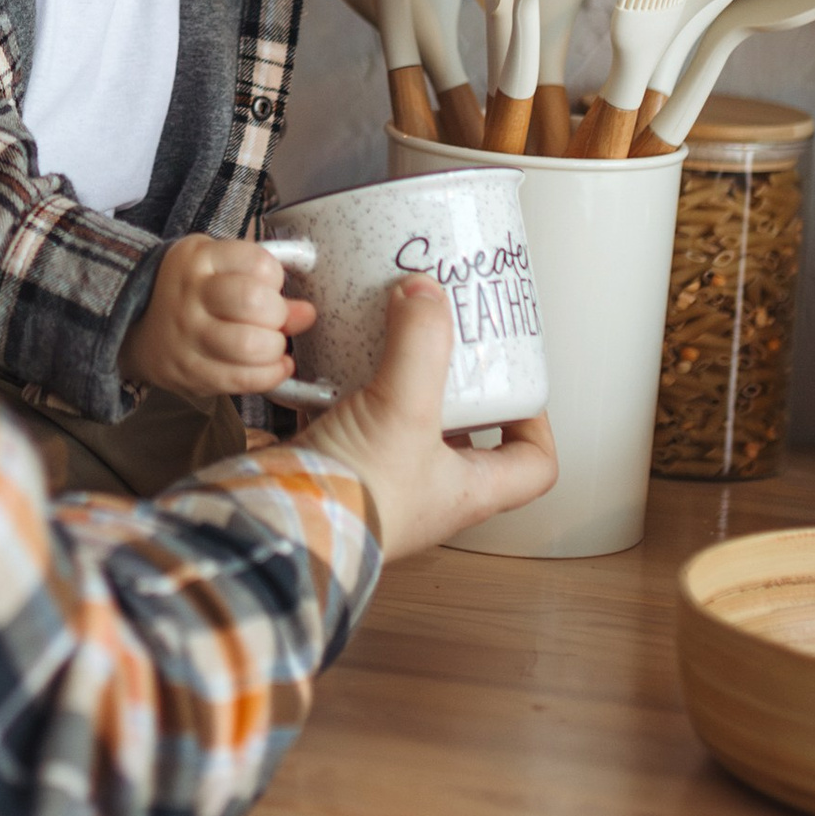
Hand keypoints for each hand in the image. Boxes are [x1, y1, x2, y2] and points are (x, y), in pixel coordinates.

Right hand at [121, 236, 315, 405]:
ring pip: (250, 345)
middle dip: (278, 314)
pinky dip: (270, 375)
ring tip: (272, 345)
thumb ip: (263, 283)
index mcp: (199, 259)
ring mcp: (188, 336)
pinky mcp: (191, 373)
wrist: (134, 326)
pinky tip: (274, 366)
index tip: (269, 284)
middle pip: (253, 302)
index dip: (275, 277)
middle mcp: (190, 295)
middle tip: (274, 318)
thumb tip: (306, 313)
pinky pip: (243, 379)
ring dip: (275, 348)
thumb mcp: (219, 267)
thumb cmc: (192, 292)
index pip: (258, 262)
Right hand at [284, 277, 555, 559]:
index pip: (533, 465)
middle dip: (459, 389)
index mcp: (467, 490)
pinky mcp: (338, 466)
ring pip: (407, 425)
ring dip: (400, 385)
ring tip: (392, 343)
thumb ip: (420, 345)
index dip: (536, 424)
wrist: (278, 521)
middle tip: (449, 348)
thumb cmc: (352, 499)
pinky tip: (332, 363)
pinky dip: (344, 391)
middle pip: (466, 436)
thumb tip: (425, 293)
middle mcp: (428, 490)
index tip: (516, 385)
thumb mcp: (404, 409)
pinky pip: (352, 422)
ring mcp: (382, 480)